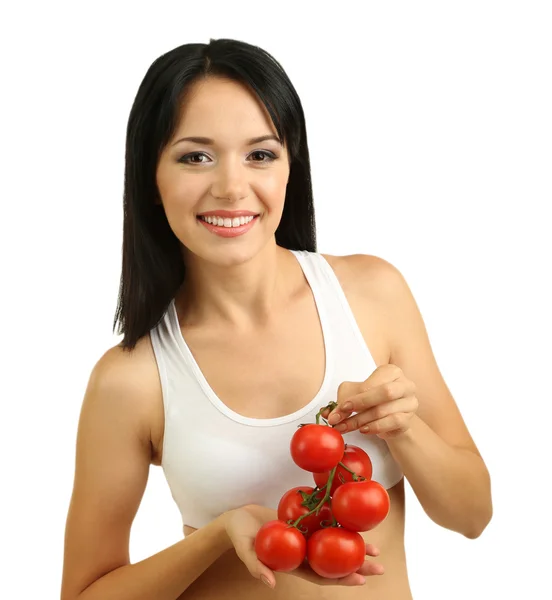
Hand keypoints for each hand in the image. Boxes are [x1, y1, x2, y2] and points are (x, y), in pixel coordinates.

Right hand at [224, 505, 383, 587]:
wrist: (239, 517)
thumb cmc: (240, 536)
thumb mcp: (245, 550)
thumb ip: (256, 565)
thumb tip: (271, 583)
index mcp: (293, 564)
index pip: (321, 576)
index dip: (340, 579)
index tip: (359, 580)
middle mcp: (303, 553)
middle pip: (334, 562)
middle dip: (357, 566)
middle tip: (379, 566)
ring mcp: (306, 537)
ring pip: (334, 544)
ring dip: (354, 547)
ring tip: (375, 549)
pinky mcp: (304, 521)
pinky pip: (325, 523)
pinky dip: (340, 524)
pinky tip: (355, 522)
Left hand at [325, 364, 417, 438]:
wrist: (389, 419)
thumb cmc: (372, 401)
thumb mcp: (354, 395)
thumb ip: (342, 400)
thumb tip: (328, 414)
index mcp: (391, 371)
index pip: (372, 383)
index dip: (355, 396)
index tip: (340, 408)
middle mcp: (405, 384)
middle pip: (385, 393)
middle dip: (360, 406)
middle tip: (341, 418)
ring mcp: (410, 402)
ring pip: (385, 410)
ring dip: (361, 421)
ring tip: (346, 427)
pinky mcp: (409, 419)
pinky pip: (394, 422)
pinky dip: (376, 427)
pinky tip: (363, 429)